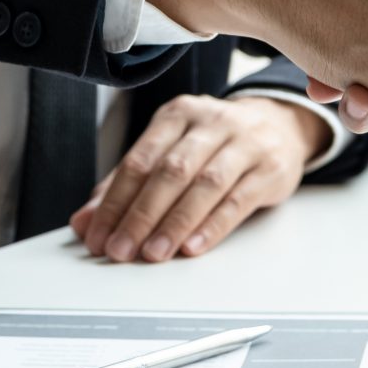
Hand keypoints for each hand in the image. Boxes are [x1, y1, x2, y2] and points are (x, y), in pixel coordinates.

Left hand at [70, 94, 325, 262]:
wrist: (281, 125)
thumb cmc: (217, 144)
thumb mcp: (173, 150)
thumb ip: (129, 184)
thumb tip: (86, 221)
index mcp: (178, 114)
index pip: (139, 160)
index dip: (115, 201)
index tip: (98, 236)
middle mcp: (212, 122)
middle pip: (170, 171)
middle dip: (140, 215)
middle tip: (120, 250)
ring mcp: (245, 143)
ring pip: (204, 184)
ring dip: (175, 223)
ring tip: (153, 253)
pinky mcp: (271, 168)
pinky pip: (238, 200)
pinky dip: (213, 226)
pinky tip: (193, 247)